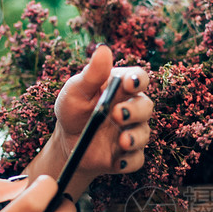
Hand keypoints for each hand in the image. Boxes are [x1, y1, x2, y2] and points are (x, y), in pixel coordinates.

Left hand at [25, 44, 151, 197]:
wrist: (67, 143)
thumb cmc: (73, 110)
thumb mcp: (76, 91)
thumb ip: (91, 74)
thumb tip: (103, 50)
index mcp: (121, 88)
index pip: (138, 78)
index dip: (138, 80)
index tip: (129, 84)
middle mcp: (131, 109)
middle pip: (146, 106)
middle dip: (135, 111)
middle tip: (118, 115)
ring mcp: (132, 132)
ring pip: (144, 133)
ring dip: (135, 137)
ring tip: (123, 142)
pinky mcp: (128, 155)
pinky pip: (136, 159)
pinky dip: (129, 161)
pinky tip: (118, 161)